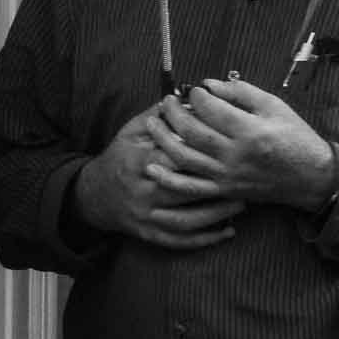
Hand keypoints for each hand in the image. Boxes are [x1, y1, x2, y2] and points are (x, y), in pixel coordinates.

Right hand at [75, 104, 245, 249]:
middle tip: (243, 178)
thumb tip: (185, 97)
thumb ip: (158, 116)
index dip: (200, 153)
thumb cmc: (120, 157)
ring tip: (241, 203)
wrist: (95, 194)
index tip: (225, 148)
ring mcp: (146, 216)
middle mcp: (142, 191)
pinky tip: (227, 232)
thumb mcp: (131, 132)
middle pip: (184, 190)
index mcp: (138, 162)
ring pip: (186, 220)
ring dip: (216, 214)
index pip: (174, 158)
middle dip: (214, 185)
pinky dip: (205, 239)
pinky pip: (180, 241)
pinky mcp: (149, 234)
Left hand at [147, 78, 336, 211]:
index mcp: (251, 131)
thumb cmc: (295, 137)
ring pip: (184, 157)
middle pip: (191, 132)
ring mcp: (227, 175)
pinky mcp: (223, 190)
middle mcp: (236, 155)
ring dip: (163, 139)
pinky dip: (168, 178)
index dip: (196, 96)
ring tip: (153, 122)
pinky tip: (152, 165)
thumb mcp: (275, 106)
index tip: (193, 90)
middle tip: (167, 101)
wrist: (311, 177)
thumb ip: (241, 92)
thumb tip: (208, 84)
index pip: (211, 109)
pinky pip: (190, 187)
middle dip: (173, 113)